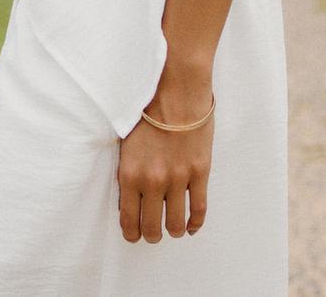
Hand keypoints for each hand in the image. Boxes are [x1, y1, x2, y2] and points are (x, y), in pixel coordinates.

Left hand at [116, 80, 213, 242]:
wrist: (176, 90)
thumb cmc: (148, 111)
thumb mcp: (126, 142)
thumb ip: (128, 171)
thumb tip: (129, 198)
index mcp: (130, 174)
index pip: (128, 220)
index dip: (132, 234)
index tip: (135, 235)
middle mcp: (153, 181)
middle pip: (152, 228)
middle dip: (151, 235)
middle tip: (153, 232)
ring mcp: (178, 179)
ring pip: (176, 224)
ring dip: (173, 230)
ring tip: (173, 228)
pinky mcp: (199, 172)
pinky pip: (198, 210)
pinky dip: (195, 224)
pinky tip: (191, 225)